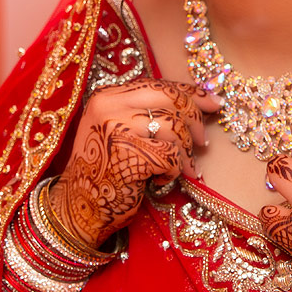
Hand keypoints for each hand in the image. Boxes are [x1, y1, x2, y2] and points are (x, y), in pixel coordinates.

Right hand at [47, 78, 220, 247]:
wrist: (77, 207)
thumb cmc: (105, 171)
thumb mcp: (118, 130)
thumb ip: (146, 113)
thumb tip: (199, 101)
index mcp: (107, 96)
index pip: (158, 84)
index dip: (190, 92)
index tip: (214, 102)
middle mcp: (109, 105)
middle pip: (170, 98)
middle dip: (195, 119)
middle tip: (202, 141)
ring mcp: (116, 128)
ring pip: (174, 127)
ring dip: (186, 151)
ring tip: (182, 167)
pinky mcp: (126, 154)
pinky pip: (170, 155)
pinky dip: (173, 170)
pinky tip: (161, 179)